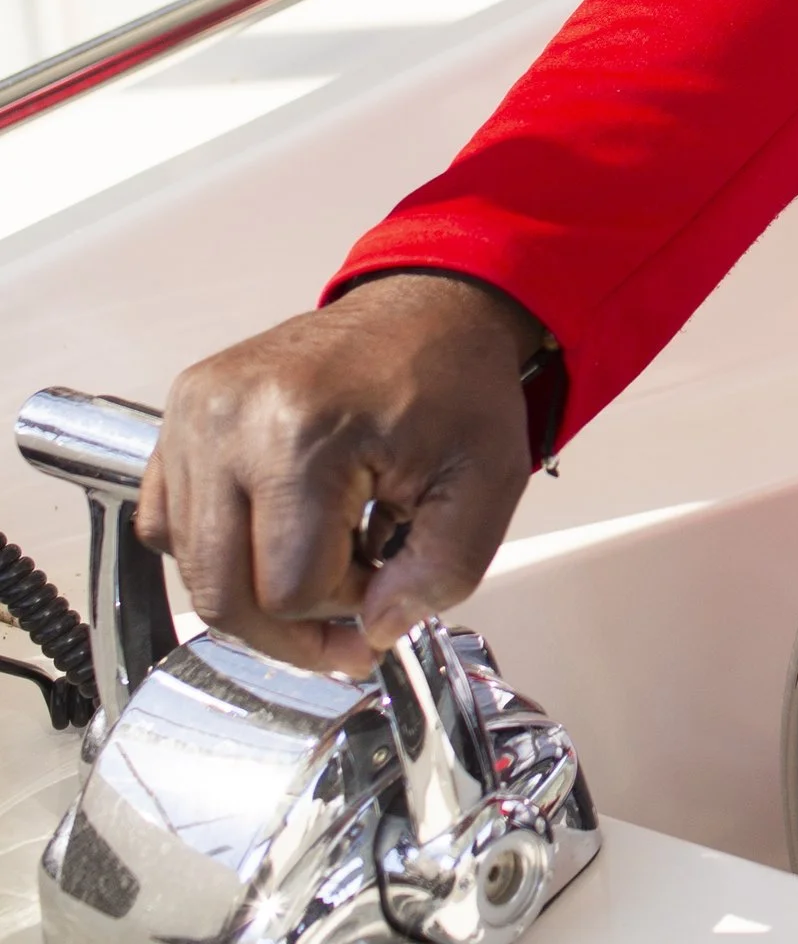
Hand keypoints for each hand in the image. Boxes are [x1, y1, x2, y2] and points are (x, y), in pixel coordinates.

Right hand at [136, 273, 539, 673]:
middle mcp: (229, 423)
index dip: (345, 610)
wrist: (428, 310)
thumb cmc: (455, 385)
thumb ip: (440, 577)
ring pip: (191, 565)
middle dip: (292, 626)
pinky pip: (166, 520)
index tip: (385, 583)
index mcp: (301, 436)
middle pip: (222, 593)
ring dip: (255, 587)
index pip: (290, 591)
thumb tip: (372, 633)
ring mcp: (195, 413)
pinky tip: (274, 532)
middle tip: (348, 615)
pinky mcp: (183, 411)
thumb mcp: (484, 485)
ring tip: (322, 560)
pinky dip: (215, 547)